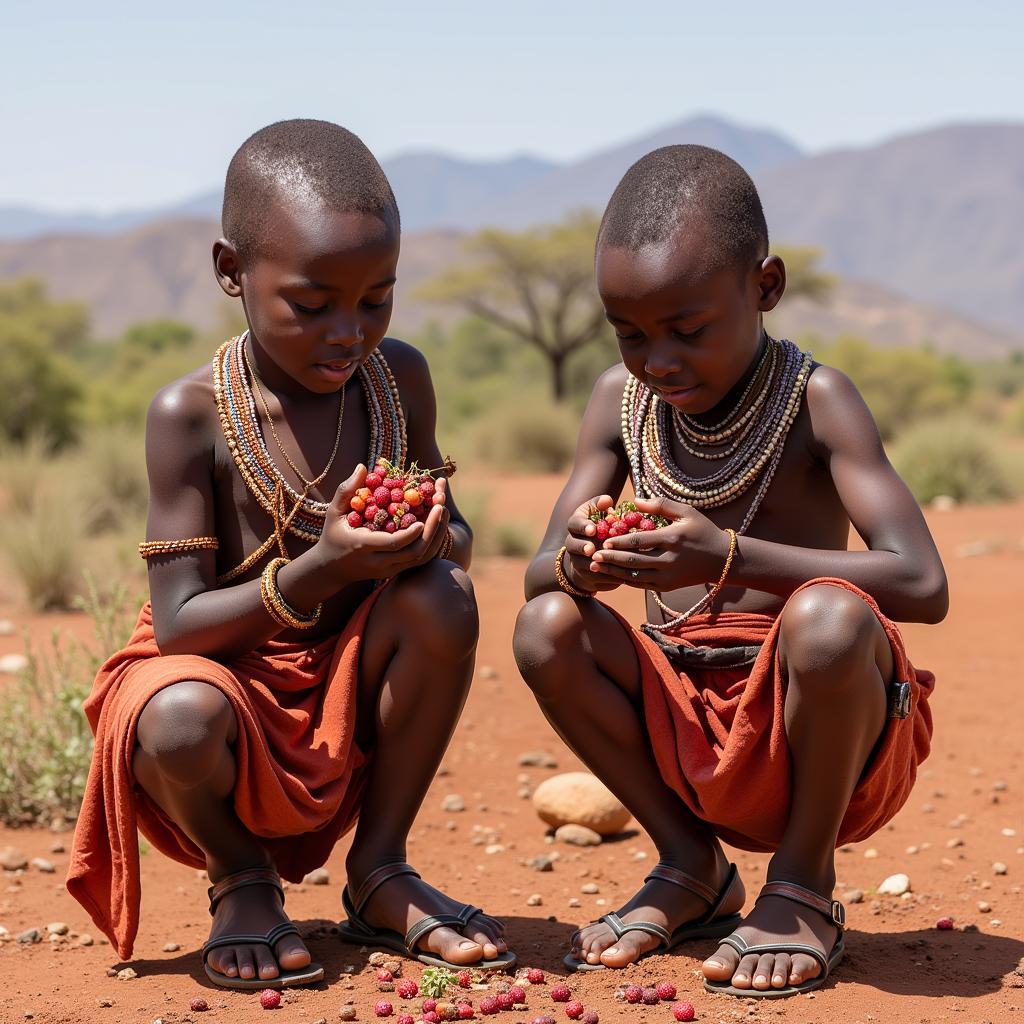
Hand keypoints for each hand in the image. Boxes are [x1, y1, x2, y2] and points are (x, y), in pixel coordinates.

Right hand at [315, 465, 450, 583]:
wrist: (331, 569)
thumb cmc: (333, 535)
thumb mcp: (334, 512)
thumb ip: (346, 490)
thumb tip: (363, 467)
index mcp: (363, 546)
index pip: (393, 544)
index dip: (411, 532)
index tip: (423, 516)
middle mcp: (379, 562)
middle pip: (414, 553)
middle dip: (433, 530)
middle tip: (441, 505)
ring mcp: (390, 570)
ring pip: (422, 558)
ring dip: (437, 535)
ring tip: (442, 509)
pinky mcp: (396, 571)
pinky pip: (421, 559)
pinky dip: (432, 542)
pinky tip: (437, 522)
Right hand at [559, 494, 621, 592]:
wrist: (591, 554)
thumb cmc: (599, 527)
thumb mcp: (597, 512)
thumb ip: (600, 505)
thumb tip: (607, 500)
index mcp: (576, 525)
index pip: (574, 524)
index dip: (583, 527)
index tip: (593, 529)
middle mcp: (572, 543)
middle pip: (572, 545)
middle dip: (582, 547)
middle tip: (590, 549)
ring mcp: (576, 561)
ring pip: (581, 564)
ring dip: (593, 564)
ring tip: (603, 564)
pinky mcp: (584, 577)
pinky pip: (593, 578)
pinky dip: (605, 578)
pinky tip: (618, 576)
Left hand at [589, 495, 730, 589]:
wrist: (722, 560)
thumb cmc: (703, 531)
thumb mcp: (687, 512)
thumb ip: (661, 505)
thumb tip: (634, 500)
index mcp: (673, 538)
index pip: (640, 541)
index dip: (620, 542)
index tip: (604, 540)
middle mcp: (669, 560)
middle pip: (633, 560)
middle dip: (610, 558)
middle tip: (592, 554)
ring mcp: (668, 576)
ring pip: (634, 575)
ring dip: (613, 571)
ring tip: (594, 566)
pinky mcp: (667, 587)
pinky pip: (641, 584)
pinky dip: (625, 580)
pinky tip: (612, 574)